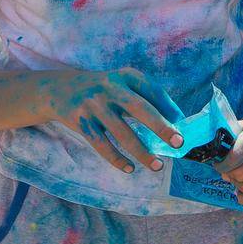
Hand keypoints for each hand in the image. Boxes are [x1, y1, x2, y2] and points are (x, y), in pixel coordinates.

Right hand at [45, 68, 183, 174]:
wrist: (60, 90)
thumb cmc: (103, 90)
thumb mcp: (122, 84)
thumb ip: (144, 98)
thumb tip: (175, 122)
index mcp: (126, 76)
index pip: (153, 91)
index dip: (169, 108)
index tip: (182, 125)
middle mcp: (111, 87)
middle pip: (140, 109)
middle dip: (161, 127)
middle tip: (178, 143)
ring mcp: (94, 104)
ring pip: (122, 132)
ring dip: (141, 152)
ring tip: (157, 165)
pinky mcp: (81, 121)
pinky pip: (101, 144)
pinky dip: (116, 158)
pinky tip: (130, 168)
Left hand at [215, 117, 242, 205]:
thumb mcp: (238, 129)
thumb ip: (223, 140)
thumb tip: (207, 156)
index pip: (236, 156)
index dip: (222, 165)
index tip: (218, 165)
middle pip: (242, 175)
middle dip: (230, 176)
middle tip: (228, 173)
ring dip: (239, 187)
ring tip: (237, 180)